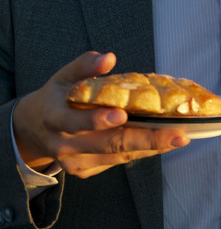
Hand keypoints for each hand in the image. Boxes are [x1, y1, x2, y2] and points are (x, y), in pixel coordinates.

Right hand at [12, 52, 189, 178]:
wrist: (33, 131)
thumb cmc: (55, 97)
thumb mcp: (63, 76)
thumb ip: (84, 66)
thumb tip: (108, 58)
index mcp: (55, 118)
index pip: (75, 121)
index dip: (98, 120)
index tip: (123, 114)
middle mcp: (64, 145)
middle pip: (109, 144)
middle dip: (146, 140)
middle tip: (177, 134)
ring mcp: (75, 162)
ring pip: (118, 155)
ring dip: (151, 147)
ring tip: (179, 137)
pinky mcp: (85, 170)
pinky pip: (117, 161)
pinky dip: (141, 151)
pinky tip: (162, 141)